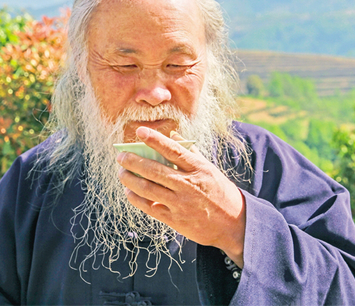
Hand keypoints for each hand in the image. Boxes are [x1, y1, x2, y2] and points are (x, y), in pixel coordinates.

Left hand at [117, 126, 245, 266]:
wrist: (233, 223)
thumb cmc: (219, 191)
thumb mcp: (209, 168)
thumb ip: (190, 152)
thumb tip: (172, 135)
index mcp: (198, 169)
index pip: (172, 150)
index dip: (155, 139)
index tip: (140, 131)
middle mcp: (188, 185)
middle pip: (154, 170)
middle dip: (133, 161)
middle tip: (121, 156)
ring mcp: (180, 203)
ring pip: (148, 189)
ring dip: (130, 179)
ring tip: (121, 172)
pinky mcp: (175, 220)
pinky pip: (150, 207)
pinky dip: (136, 199)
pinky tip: (129, 192)